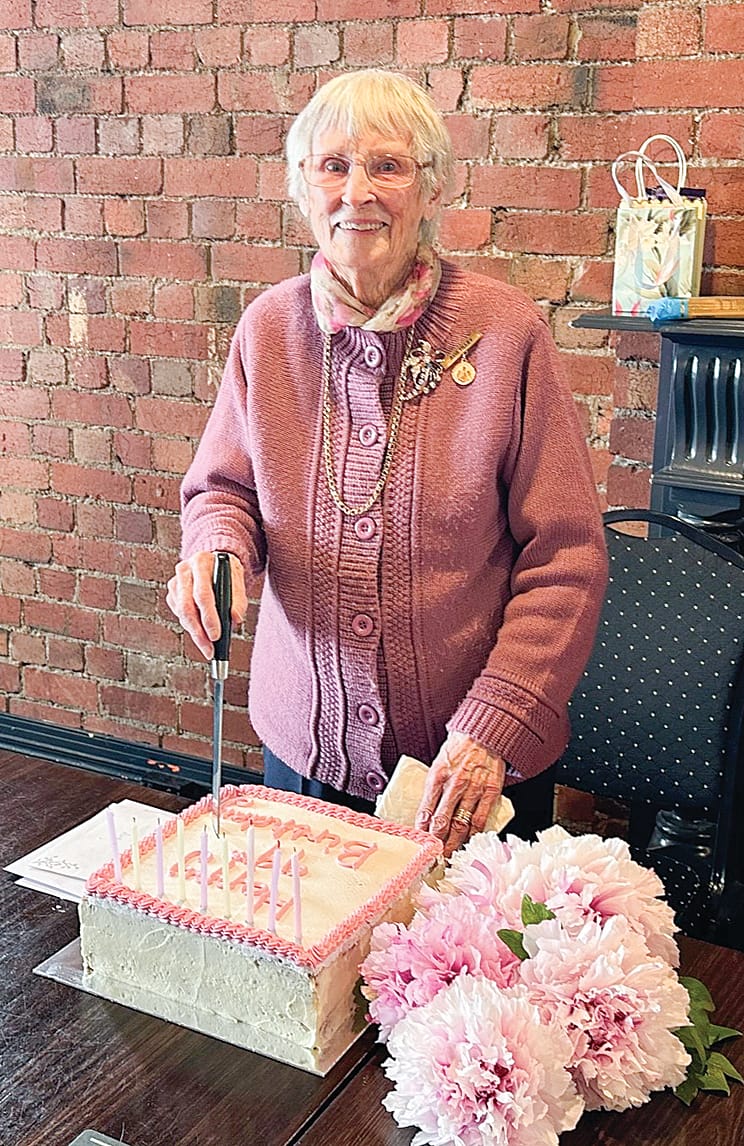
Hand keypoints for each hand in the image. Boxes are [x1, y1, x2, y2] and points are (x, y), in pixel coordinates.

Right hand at [166, 551, 246, 659]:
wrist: (214, 560)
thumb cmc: (227, 571)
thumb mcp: (237, 579)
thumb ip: (238, 599)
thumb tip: (235, 619)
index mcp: (201, 563)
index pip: (202, 594)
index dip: (209, 618)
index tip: (216, 636)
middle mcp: (184, 570)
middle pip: (187, 607)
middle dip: (198, 633)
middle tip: (209, 650)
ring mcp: (175, 581)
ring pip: (181, 613)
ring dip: (194, 633)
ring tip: (207, 647)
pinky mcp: (172, 591)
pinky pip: (179, 613)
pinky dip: (190, 625)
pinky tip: (201, 631)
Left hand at [415, 731, 505, 857]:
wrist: (483, 734)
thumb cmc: (458, 749)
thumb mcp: (438, 765)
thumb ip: (433, 789)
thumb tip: (424, 816)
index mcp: (438, 776)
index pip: (426, 810)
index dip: (422, 831)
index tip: (420, 844)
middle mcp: (455, 784)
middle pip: (443, 821)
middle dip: (437, 843)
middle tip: (434, 857)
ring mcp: (474, 789)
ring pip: (462, 824)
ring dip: (454, 843)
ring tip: (449, 855)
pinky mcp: (491, 792)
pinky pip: (481, 819)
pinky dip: (474, 834)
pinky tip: (469, 842)